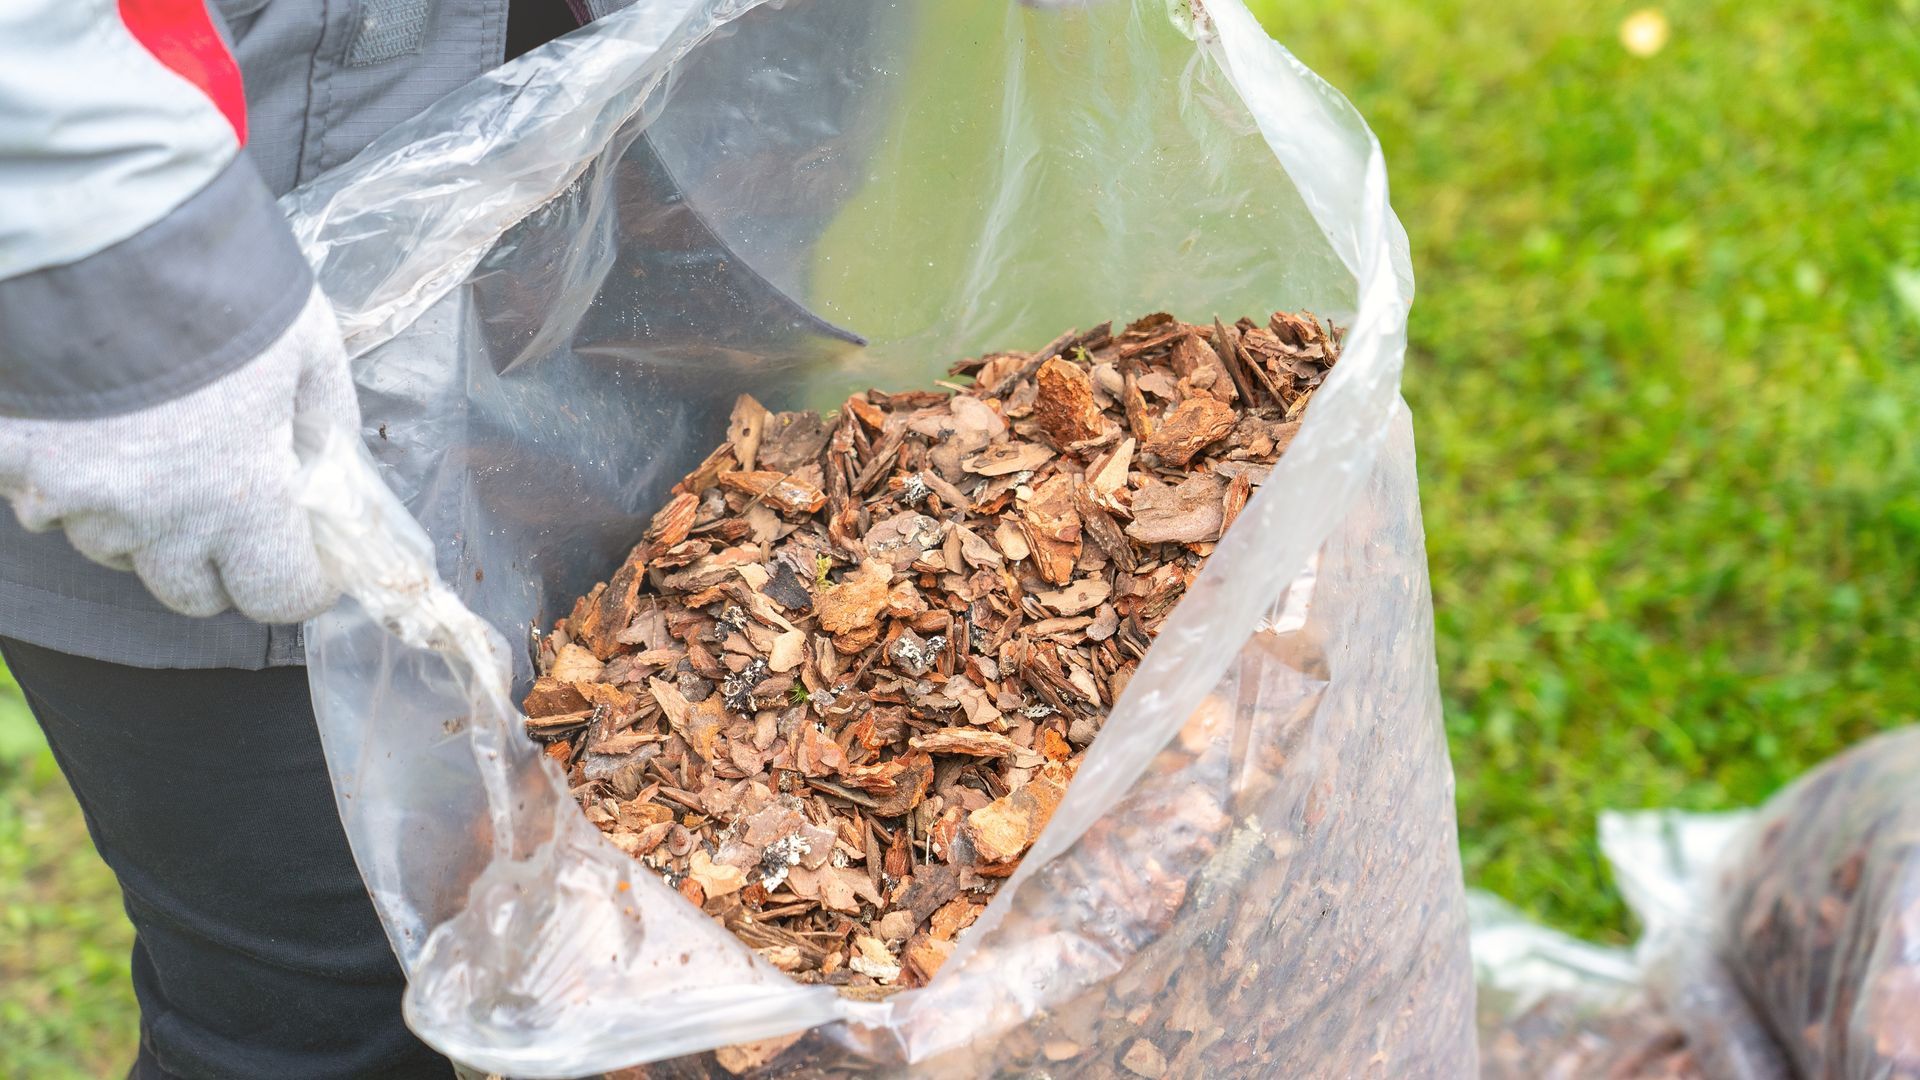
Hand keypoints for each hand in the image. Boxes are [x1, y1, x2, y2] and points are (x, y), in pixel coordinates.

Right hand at [0, 285, 360, 622]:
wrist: (94, 226)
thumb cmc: (215, 283)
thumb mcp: (309, 350)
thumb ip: (327, 428)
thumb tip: (335, 476)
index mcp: (239, 496)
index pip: (277, 596)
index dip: (301, 585)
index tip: (309, 567)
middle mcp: (152, 516)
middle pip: (191, 593)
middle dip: (224, 565)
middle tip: (239, 515)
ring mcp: (69, 496)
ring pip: (117, 551)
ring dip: (148, 527)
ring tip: (164, 454)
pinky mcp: (10, 464)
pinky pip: (46, 505)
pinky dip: (75, 485)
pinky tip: (98, 430)